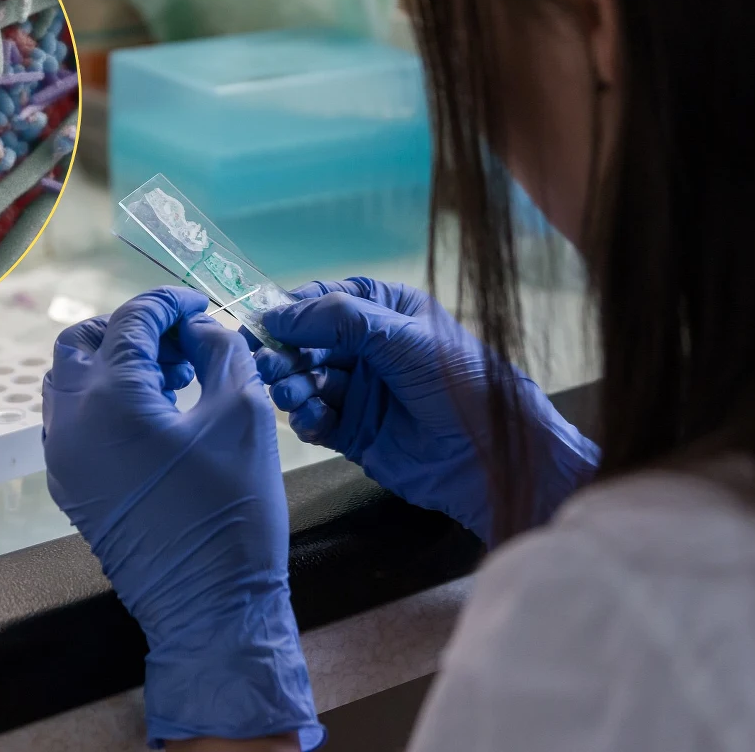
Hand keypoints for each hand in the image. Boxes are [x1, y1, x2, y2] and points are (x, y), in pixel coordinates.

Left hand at [43, 287, 324, 750]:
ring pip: (68, 381)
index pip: (130, 320)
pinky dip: (103, 401)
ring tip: (171, 379)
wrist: (210, 606)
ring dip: (112, 364)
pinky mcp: (70, 487)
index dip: (169, 304)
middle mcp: (70, 422)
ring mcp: (63, 458)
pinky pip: (71, 422)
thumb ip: (222, 352)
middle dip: (129, 329)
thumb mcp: (244, 415)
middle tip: (180, 342)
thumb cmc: (234, 509)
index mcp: (110, 398)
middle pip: (79, 342)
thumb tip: (202, 329)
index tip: (201, 307)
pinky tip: (153, 417)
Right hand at [248, 278, 598, 543]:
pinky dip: (306, 418)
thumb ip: (337, 321)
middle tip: (268, 365)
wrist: (489, 454)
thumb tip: (276, 313)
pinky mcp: (353, 432)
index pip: (327, 300)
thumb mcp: (398, 337)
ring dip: (292, 385)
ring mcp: (359, 391)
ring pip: (307, 381)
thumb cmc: (455, 381)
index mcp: (385, 311)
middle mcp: (368, 347)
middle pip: (308, 342)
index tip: (264, 321)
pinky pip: (315, 418)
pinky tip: (310, 419)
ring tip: (291, 393)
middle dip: (286, 352)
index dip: (294, 309)